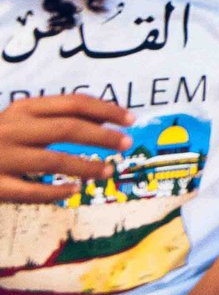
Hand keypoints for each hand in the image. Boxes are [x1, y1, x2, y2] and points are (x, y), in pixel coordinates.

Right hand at [0, 94, 131, 201]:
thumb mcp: (21, 119)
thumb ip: (54, 116)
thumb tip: (105, 119)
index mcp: (23, 109)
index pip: (73, 103)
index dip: (106, 110)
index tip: (131, 119)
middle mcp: (12, 129)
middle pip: (68, 128)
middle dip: (102, 137)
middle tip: (126, 144)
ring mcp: (1, 157)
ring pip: (53, 160)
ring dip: (86, 166)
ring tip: (108, 171)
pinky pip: (30, 191)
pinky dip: (55, 191)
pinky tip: (73, 191)